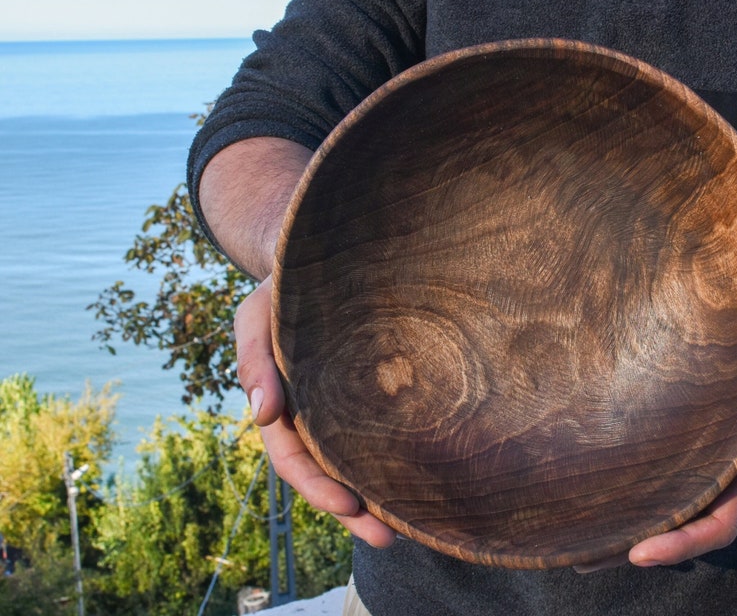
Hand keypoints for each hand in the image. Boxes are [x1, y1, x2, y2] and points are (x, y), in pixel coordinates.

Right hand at [235, 278, 397, 547]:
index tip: (348, 504)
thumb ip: (254, 360)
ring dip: (380, 496)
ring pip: (360, 460)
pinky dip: (399, 458)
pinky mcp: (376, 391)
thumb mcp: (257, 315)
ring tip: (412, 527)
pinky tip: (426, 479)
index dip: (316, 486)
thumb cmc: (285, 288)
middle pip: (330, 473)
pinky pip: (386, 430)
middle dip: (355, 510)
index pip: (294, 457)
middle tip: (388, 537)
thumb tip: (261, 417)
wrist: (326, 254)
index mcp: (283, 402)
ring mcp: (345, 404)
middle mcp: (314, 412)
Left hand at [578, 299, 736, 570]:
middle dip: (634, 543)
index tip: (639, 554)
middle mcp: (722, 467)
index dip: (681, 544)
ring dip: (623, 517)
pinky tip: (588, 471)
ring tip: (569, 532)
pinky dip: (626, 473)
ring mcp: (703, 447)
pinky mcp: (685, 422)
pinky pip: (655, 456)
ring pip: (661, 495)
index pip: (718, 523)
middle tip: (579, 560)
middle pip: (678, 520)